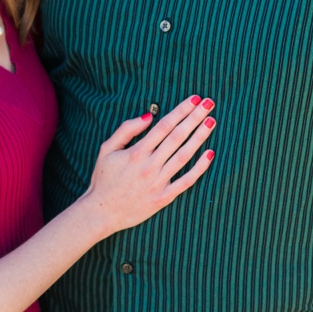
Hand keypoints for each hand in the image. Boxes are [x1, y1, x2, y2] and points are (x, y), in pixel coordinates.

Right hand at [80, 96, 216, 237]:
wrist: (101, 212)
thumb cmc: (103, 179)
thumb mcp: (106, 149)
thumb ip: (126, 130)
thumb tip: (149, 116)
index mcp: (136, 152)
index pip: (164, 126)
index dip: (180, 111)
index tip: (194, 99)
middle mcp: (149, 165)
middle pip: (177, 137)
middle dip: (194, 118)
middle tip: (209, 103)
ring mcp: (158, 182)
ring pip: (184, 156)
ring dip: (199, 137)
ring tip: (211, 122)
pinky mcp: (163, 198)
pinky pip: (186, 181)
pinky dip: (199, 168)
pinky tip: (210, 154)